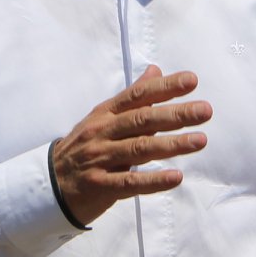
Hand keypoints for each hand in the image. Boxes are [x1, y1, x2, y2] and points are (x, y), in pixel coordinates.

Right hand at [49, 66, 210, 225]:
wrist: (50, 184)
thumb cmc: (85, 146)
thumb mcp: (104, 117)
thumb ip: (134, 97)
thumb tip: (156, 71)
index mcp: (105, 113)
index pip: (138, 95)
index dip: (165, 87)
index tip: (192, 81)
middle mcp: (102, 132)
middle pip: (142, 120)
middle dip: (175, 114)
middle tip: (205, 110)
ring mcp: (100, 159)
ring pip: (139, 149)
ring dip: (172, 145)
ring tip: (200, 141)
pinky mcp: (100, 186)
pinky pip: (130, 182)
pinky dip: (154, 180)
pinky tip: (176, 177)